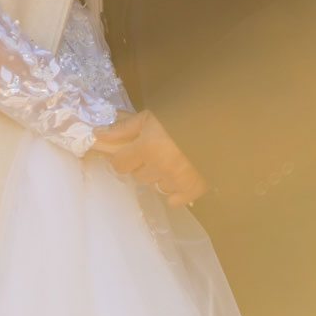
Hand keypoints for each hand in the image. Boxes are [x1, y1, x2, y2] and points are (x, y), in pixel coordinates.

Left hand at [91, 110, 207, 207]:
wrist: (218, 124)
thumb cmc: (183, 116)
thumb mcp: (150, 117)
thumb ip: (123, 128)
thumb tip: (98, 135)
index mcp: (147, 147)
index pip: (119, 165)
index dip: (123, 158)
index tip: (131, 152)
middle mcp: (160, 167)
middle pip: (139, 176)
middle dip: (144, 164)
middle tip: (158, 151)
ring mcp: (177, 180)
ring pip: (156, 186)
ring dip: (161, 176)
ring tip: (174, 160)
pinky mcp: (194, 189)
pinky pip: (174, 200)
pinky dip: (176, 191)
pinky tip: (182, 176)